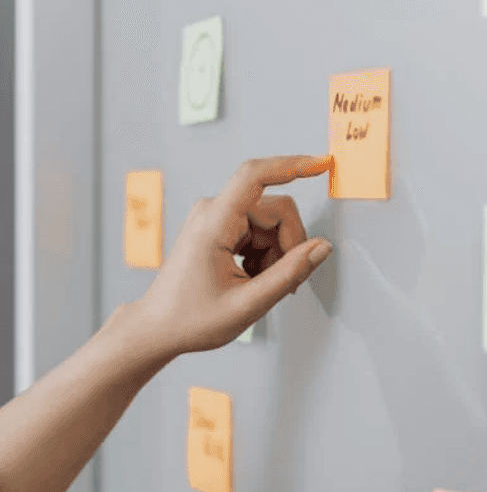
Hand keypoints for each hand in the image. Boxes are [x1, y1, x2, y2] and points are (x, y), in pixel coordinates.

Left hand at [136, 155, 334, 358]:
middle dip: (289, 244)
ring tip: (260, 286)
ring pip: (270, 223)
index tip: (322, 164)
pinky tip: (252, 279)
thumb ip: (289, 274)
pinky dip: (265, 256)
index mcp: (213, 224)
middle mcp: (212, 212)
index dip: (292, 165)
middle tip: (285, 282)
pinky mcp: (219, 229)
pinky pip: (258, 232)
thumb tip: (322, 248)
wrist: (158, 328)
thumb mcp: (247, 305)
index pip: (255, 176)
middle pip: (275, 209)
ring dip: (276, 255)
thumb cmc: (191, 319)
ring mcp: (215, 219)